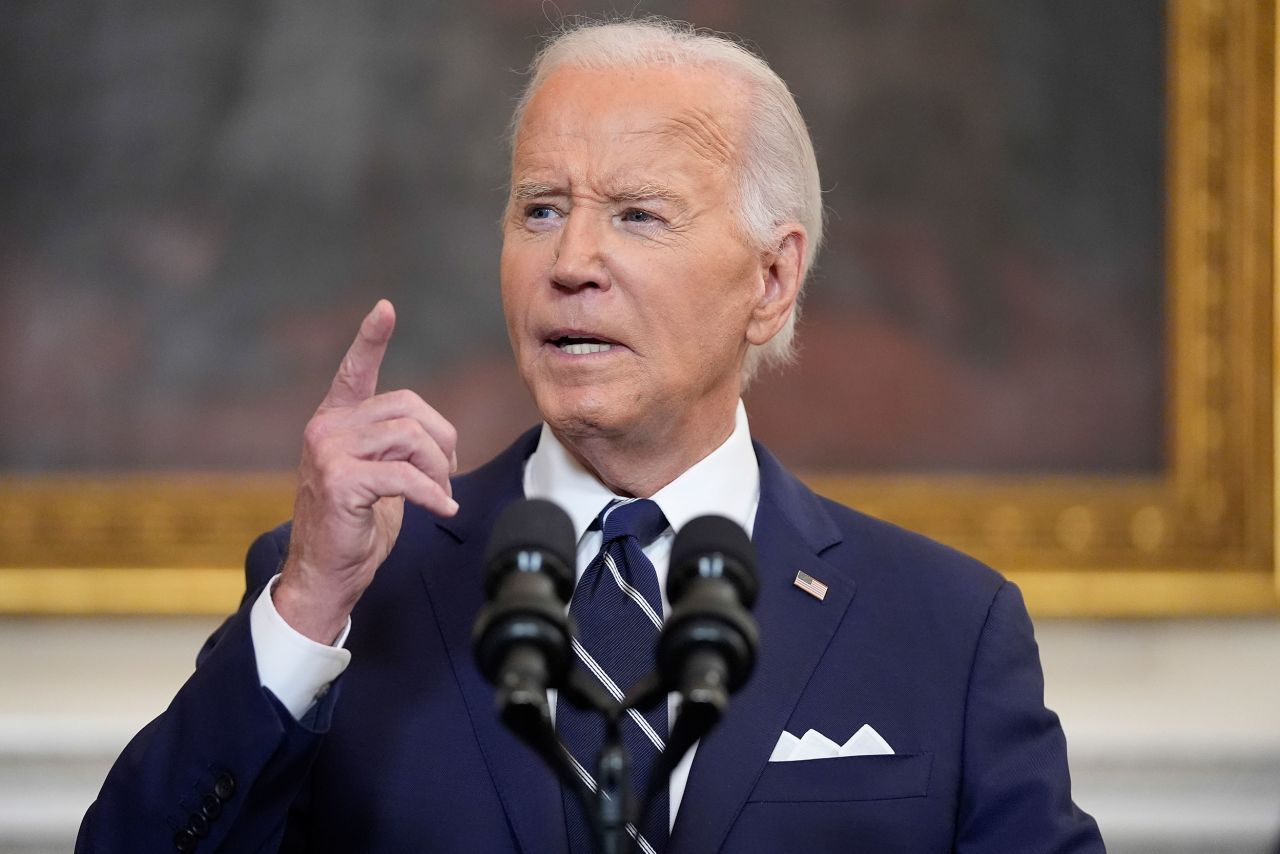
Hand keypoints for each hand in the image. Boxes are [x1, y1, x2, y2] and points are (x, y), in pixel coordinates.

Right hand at [273, 300, 458, 642]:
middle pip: (410, 409)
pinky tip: (442, 509)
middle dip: (442, 442)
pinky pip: (408, 476)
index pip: (353, 371)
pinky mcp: (342, 481)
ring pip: (413, 438)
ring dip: (439, 470)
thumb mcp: (378, 478)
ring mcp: (329, 452)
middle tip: (447, 475)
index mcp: (334, 422)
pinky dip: (434, 494)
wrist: (323, 576)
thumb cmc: (354, 529)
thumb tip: (435, 436)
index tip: (385, 309)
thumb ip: (395, 448)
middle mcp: (327, 429)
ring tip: (439, 495)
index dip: (370, 339)